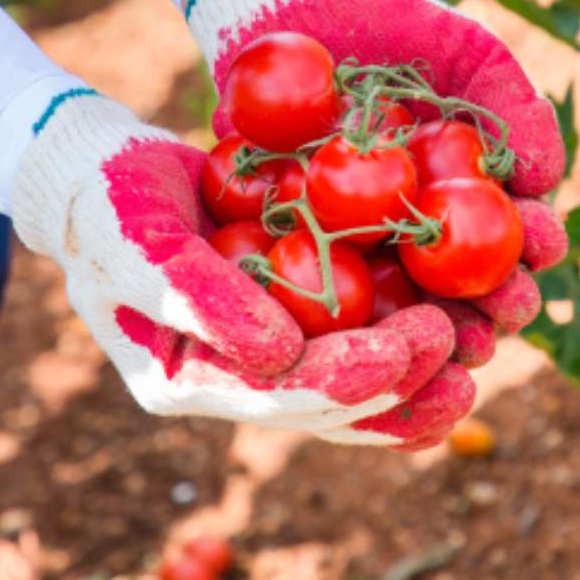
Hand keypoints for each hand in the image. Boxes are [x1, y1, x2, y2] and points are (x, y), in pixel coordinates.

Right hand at [13, 93, 472, 449]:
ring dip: (419, 374)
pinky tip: (462, 318)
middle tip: (462, 349)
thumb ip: (198, 298)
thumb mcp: (139, 241)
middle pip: (329, 404)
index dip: (349, 379)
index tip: (407, 349)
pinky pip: (357, 337)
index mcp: (187, 381)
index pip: (280, 396)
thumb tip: (280, 357)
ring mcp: (264, 354)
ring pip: (353, 383)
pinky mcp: (292, 316)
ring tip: (480, 352)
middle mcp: (233, 381)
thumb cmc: (108, 205)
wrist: (98, 175)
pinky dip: (408, 332)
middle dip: (401, 383)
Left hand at [184, 0, 569, 366]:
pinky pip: (308, 283)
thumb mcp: (466, 51)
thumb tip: (550, 177)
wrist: (291, 3)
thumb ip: (512, 104)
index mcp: (460, 194)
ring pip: (393, 304)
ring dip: (427, 330)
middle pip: (460, 285)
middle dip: (490, 306)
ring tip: (452, 338)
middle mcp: (408, 231)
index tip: (546, 248)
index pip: (508, 231)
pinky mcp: (280, 245)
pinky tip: (357, 319)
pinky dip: (334, 309)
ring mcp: (346, 244)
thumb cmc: (389, 23)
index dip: (533, 244)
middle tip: (507, 311)